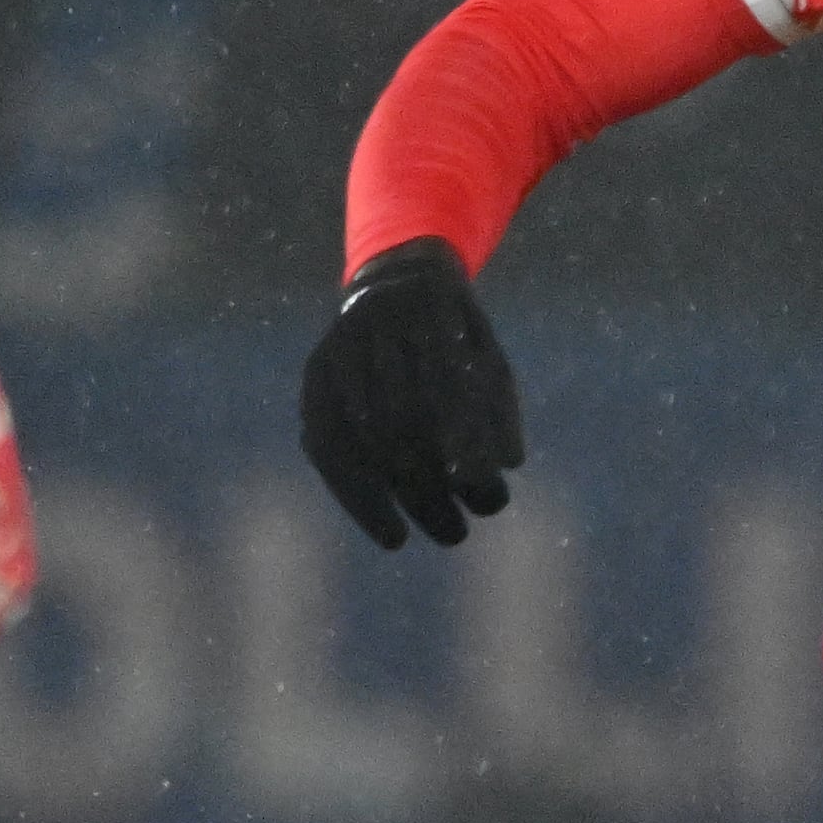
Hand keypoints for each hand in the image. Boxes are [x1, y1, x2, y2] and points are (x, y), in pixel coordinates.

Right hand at [298, 235, 525, 549]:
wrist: (394, 284)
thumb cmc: (456, 336)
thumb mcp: (487, 358)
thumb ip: (499, 406)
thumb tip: (507, 463)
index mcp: (426, 307)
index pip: (445, 386)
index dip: (464, 443)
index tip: (485, 491)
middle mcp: (374, 326)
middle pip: (397, 420)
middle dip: (427, 486)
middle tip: (458, 534)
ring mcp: (338, 352)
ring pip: (358, 438)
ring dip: (390, 501)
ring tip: (430, 538)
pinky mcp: (314, 378)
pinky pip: (325, 445)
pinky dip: (354, 496)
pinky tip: (388, 531)